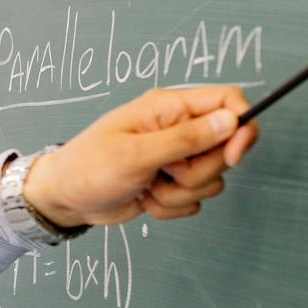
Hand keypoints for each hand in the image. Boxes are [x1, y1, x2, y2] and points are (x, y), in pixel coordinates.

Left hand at [20, 85, 258, 227]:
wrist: (65, 199)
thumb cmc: (89, 167)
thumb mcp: (136, 153)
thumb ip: (186, 138)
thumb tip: (230, 121)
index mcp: (170, 108)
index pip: (228, 101)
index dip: (241, 127)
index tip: (232, 156)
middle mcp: (178, 129)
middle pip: (225, 149)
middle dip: (198, 172)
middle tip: (165, 171)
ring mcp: (177, 158)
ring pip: (211, 181)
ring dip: (179, 193)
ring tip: (147, 184)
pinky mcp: (173, 183)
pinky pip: (194, 201)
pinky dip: (170, 207)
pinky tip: (144, 196)